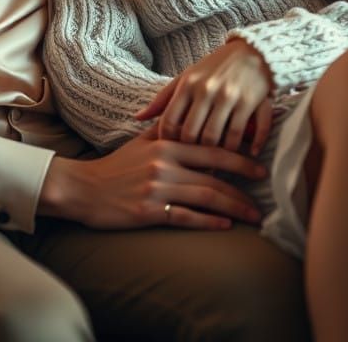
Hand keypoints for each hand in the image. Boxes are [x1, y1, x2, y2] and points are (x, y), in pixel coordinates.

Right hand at [38, 127, 265, 229]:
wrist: (84, 188)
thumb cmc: (115, 166)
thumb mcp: (140, 142)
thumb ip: (165, 132)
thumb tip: (189, 122)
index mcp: (165, 144)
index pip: (210, 149)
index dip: (238, 158)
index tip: (258, 166)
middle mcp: (164, 164)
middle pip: (214, 175)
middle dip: (243, 185)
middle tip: (263, 193)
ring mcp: (157, 188)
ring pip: (205, 197)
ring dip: (233, 207)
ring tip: (252, 215)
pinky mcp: (149, 211)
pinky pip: (185, 217)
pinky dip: (208, 221)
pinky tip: (224, 225)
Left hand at [135, 40, 273, 154]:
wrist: (251, 52)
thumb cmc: (213, 69)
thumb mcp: (186, 78)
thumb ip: (163, 99)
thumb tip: (137, 118)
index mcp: (187, 85)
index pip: (169, 121)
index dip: (168, 142)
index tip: (172, 153)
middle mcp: (207, 90)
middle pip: (192, 135)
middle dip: (191, 154)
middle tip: (193, 167)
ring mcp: (230, 96)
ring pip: (217, 138)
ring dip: (216, 156)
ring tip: (214, 165)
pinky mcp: (252, 101)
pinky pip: (246, 133)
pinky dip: (247, 147)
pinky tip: (246, 155)